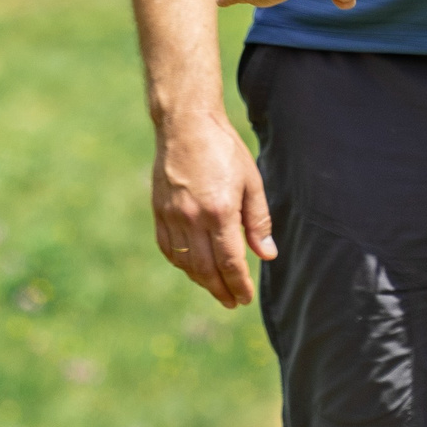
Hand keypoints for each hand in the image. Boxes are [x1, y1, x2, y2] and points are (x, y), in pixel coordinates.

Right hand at [151, 108, 275, 307]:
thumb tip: (267, 255)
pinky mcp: (158, 211)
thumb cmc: (224, 149)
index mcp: (219, 211)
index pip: (230, 261)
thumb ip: (258, 221)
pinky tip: (192, 268)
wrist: (186, 124)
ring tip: (216, 288)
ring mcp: (171, 216)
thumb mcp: (251, 181)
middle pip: (206, 269)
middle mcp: (192, 218)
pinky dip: (181, 264)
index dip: (238, 284)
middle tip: (232, 302)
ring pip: (185, 263)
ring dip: (201, 281)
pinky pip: (168, 249)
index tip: (245, 298)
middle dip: (221, 290)